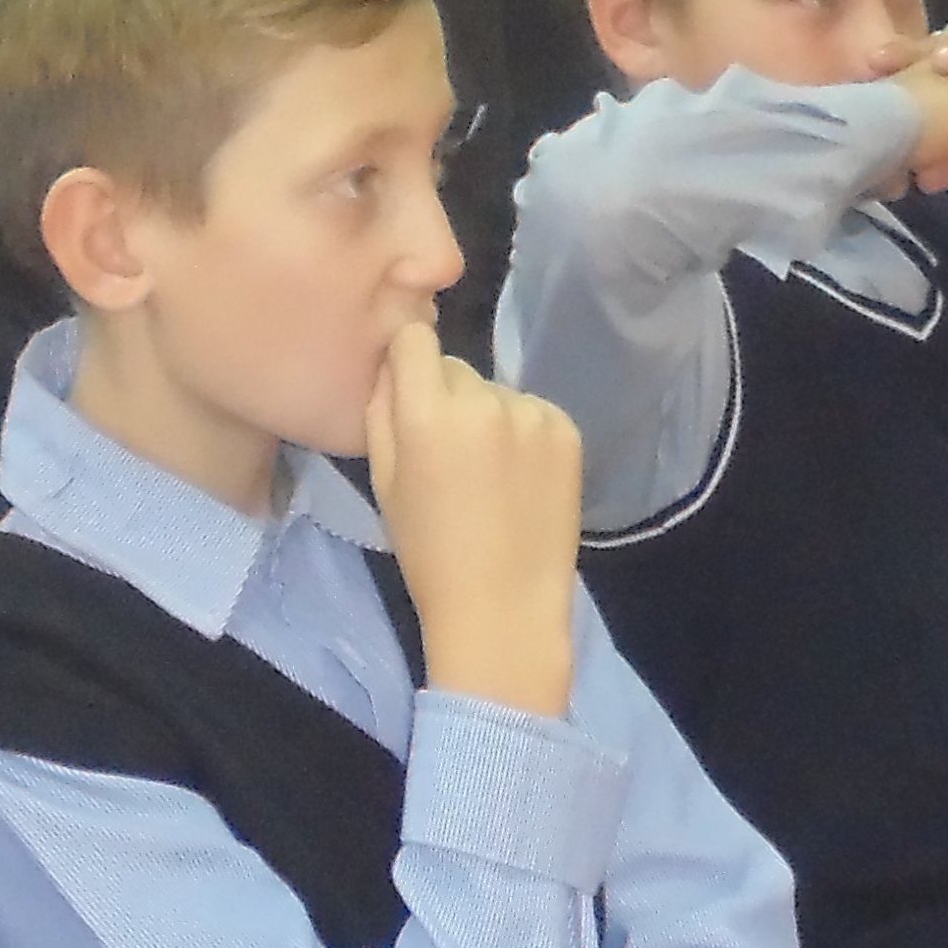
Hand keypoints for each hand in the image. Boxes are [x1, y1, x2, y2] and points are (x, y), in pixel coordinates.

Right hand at [360, 323, 582, 721]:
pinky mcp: (566, 428)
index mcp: (427, 413)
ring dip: (488, 417)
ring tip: (491, 477)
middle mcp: (483, 399)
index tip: (411, 397)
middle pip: (455, 369)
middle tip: (450, 454)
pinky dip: (524, 435)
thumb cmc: (430, 553)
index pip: (414, 339)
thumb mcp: (384, 483)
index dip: (407, 364)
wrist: (504, 608)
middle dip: (447, 399)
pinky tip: (522, 481)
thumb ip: (381, 412)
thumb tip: (393, 365)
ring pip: (496, 391)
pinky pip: (532, 411)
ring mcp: (531, 412)